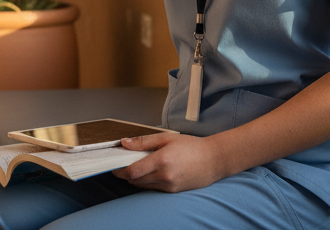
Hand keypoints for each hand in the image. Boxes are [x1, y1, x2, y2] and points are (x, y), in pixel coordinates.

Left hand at [111, 132, 226, 192]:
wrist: (214, 160)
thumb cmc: (192, 146)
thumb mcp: (166, 138)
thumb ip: (143, 141)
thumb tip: (124, 142)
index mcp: (162, 160)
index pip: (132, 171)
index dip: (120, 170)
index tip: (115, 165)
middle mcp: (164, 176)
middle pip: (135, 180)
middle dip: (126, 173)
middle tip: (125, 163)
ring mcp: (169, 186)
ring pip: (142, 186)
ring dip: (136, 178)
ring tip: (139, 166)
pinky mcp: (173, 191)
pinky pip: (153, 188)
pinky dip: (147, 181)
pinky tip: (151, 172)